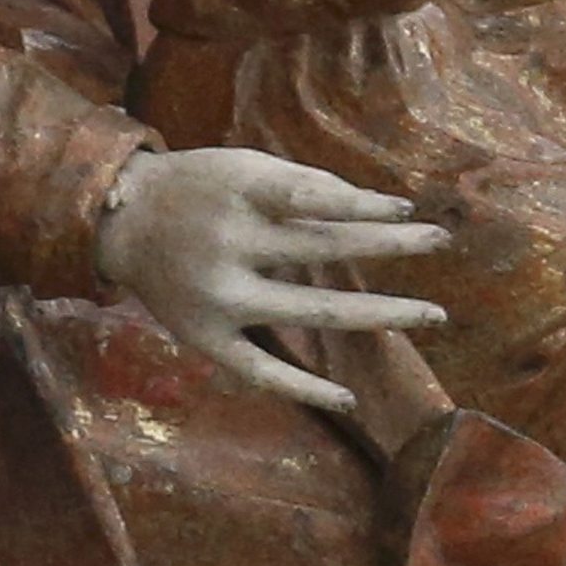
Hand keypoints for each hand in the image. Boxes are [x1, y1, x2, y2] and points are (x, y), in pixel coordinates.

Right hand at [95, 146, 449, 413]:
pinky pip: (260, 371)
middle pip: (325, 249)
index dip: (364, 205)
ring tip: (433, 313)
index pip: (314, 198)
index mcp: (240, 192)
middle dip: (391, 246)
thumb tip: (374, 211)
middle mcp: (229, 243)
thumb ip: (304, 186)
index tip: (410, 210)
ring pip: (312, 310)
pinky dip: (304, 388)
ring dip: (379, 313)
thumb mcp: (246, 166)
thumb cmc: (201, 186)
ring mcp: (219, 296)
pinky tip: (349, 398)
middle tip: (443, 241)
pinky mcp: (204, 337)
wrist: (121, 220)